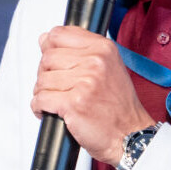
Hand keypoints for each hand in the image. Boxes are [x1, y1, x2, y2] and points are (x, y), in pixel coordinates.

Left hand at [32, 26, 150, 167]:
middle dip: (46, 74)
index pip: (58, 35)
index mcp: (103, 48)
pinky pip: (40, 99)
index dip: (50, 49)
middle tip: (56, 87)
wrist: (130, 134)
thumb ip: (79, 50)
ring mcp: (84, 82)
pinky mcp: (73, 104)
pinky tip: (51, 111)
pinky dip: (39, 107)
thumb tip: (45, 39)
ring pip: (42, 80)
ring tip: (56, 100)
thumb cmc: (118, 105)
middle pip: (47, 58)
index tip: (54, 62)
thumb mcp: (108, 66)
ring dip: (43, 93)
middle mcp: (95, 62)